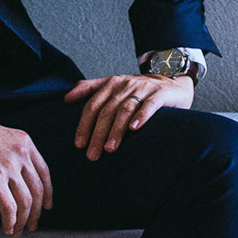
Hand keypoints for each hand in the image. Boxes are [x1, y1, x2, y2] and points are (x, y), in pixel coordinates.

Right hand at [0, 110, 51, 235]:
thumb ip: (12, 154)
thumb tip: (16, 180)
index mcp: (24, 142)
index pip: (44, 172)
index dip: (47, 193)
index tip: (46, 205)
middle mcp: (20, 154)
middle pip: (37, 190)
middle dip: (36, 212)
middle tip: (31, 224)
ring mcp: (8, 167)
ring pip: (26, 201)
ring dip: (23, 220)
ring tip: (17, 230)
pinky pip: (8, 207)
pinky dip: (10, 221)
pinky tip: (7, 227)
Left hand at [66, 69, 195, 160]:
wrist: (171, 83)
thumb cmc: (138, 90)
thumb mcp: (113, 86)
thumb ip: (90, 89)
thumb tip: (66, 97)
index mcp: (111, 84)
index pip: (93, 104)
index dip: (84, 124)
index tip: (79, 144)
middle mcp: (125, 85)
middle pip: (107, 110)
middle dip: (98, 133)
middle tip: (92, 154)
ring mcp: (143, 88)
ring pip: (125, 109)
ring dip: (116, 130)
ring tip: (110, 148)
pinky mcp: (160, 94)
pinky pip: (149, 105)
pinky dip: (141, 116)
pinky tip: (134, 129)